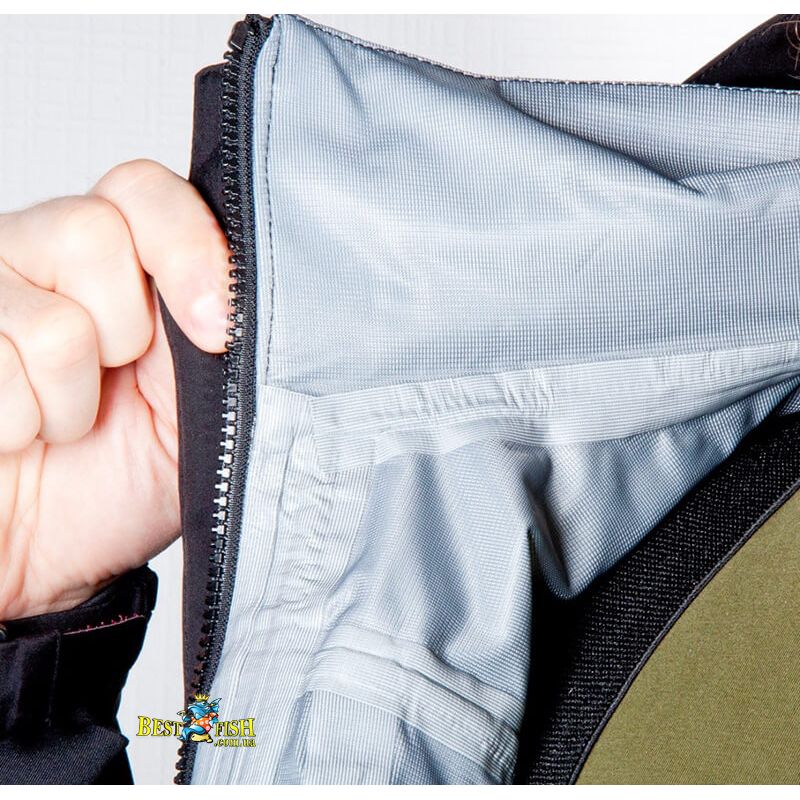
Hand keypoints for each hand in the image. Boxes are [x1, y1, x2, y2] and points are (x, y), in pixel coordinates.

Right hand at [0, 160, 230, 619]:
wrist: (43, 556)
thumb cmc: (123, 483)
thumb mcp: (202, 418)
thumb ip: (221, 348)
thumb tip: (244, 302)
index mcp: (121, 267)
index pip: (144, 192)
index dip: (186, 248)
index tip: (214, 330)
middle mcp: (44, 261)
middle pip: (89, 231)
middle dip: (122, 333)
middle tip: (115, 381)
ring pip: (49, 323)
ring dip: (69, 402)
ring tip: (63, 425)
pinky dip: (20, 426)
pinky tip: (17, 437)